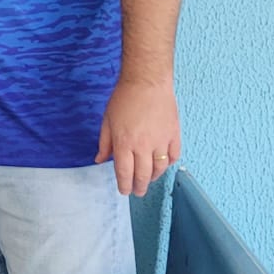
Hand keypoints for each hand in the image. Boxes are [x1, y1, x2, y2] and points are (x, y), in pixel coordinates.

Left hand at [95, 77, 180, 196]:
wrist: (147, 81)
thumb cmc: (124, 98)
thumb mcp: (107, 120)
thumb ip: (104, 143)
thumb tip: (100, 159)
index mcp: (124, 143)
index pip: (124, 172)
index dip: (124, 185)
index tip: (124, 190)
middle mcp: (143, 146)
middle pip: (143, 175)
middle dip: (139, 187)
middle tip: (137, 192)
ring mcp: (161, 141)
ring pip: (160, 168)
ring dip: (153, 177)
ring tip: (148, 179)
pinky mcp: (174, 134)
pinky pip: (173, 156)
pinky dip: (168, 163)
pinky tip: (162, 164)